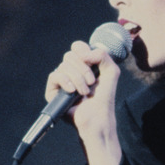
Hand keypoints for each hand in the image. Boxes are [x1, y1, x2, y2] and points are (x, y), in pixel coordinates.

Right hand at [46, 40, 121, 164]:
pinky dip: (65, 81)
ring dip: (78, 78)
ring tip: (85, 92)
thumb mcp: (111, 71)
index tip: (91, 60)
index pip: (77, 47)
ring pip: (64, 66)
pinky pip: (54, 76)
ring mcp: (62, 80)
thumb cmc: (105, 96)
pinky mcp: (53, 90)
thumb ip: (102, 55)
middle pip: (70, 55)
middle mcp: (72, 70)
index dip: (82, 49)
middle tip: (92, 82)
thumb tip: (82, 53)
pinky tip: (72, 91)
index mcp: (84, 64)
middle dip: (83, 68)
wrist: (97, 116)